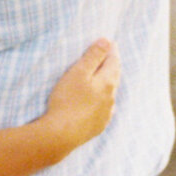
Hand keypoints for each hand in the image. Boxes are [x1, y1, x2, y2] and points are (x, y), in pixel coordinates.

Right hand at [39, 40, 118, 156]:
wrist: (61, 134)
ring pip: (110, 94)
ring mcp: (105, 114)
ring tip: (105, 78)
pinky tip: (100, 104)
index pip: (113, 62)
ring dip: (108, 84)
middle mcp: (111, 98)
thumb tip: (107, 41)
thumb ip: (93, 56)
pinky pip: (105, 110)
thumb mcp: (78, 72)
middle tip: (110, 56)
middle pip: (114, 77)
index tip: (110, 43)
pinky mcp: (98, 126)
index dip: (111, 51)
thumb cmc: (67, 100)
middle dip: (112, 66)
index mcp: (107, 82)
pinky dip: (103, 101)